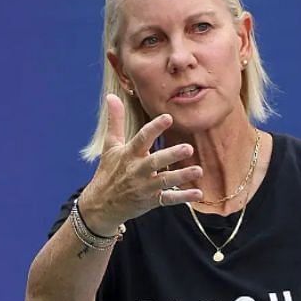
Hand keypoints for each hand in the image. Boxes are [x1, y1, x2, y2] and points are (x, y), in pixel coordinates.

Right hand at [77, 94, 203, 233]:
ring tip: (199, 170)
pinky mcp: (151, 201)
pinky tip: (198, 194)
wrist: (101, 205)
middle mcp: (137, 170)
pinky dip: (183, 197)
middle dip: (171, 155)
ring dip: (182, 176)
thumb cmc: (108, 171)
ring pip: (165, 181)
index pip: (142, 139)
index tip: (168, 118)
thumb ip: (115, 121)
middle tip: (188, 148)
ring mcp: (145, 187)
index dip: (154, 128)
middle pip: (155, 161)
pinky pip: (169, 199)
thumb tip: (111, 95)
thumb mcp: (110, 146)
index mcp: (129, 155)